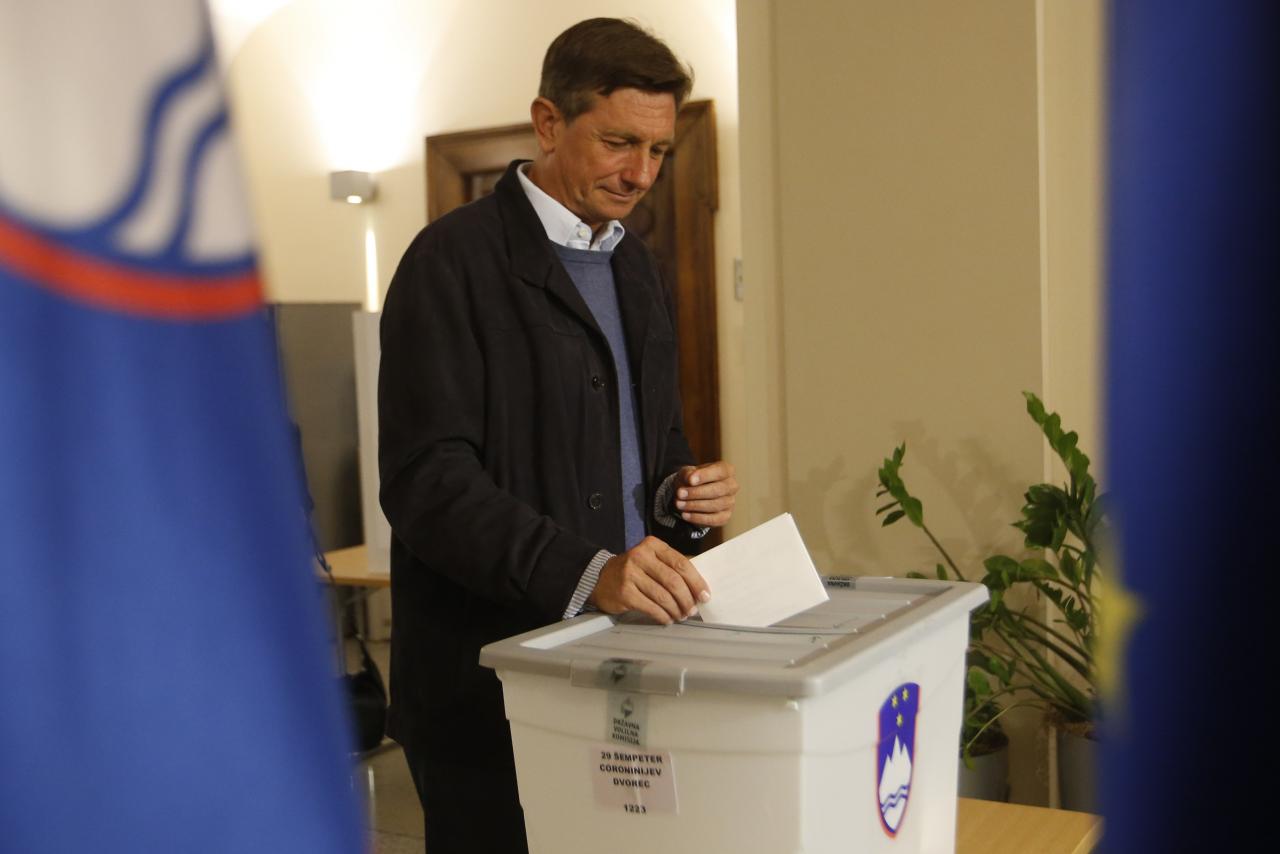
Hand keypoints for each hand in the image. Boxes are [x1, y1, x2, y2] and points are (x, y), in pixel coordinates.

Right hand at [588, 536, 710, 624]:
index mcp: (652, 545)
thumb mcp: (652, 561)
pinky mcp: (624, 592)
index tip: (705, 596)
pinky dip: (663, 616)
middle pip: (673, 581)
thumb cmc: (634, 571)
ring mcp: (630, 574)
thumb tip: (699, 589)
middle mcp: (640, 556)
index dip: (696, 581)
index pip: (680, 563)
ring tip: (681, 616)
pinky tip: (667, 619)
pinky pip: (651, 607)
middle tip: (692, 610)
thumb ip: (672, 568)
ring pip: (663, 596)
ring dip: (676, 610)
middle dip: (687, 599)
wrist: (601, 578)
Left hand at [673, 461, 737, 526]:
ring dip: (695, 505)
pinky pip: (714, 519)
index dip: (705, 476)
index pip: (720, 471)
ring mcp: (730, 502)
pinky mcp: (725, 516)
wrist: (691, 494)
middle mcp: (732, 486)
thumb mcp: (687, 472)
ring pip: (715, 505)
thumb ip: (688, 474)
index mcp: (727, 470)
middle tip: (680, 494)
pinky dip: (698, 518)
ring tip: (679, 504)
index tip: (690, 480)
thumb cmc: (692, 480)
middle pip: (718, 490)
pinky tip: (685, 515)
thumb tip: (690, 479)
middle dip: (697, 493)